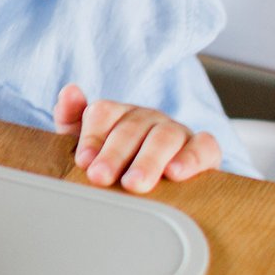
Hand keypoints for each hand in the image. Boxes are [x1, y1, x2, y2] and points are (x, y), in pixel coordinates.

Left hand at [53, 84, 221, 193]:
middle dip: (114, 154)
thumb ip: (72, 118)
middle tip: (100, 177)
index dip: (92, 136)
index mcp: (119, 113)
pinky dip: (191, 158)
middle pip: (132, 128)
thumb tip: (70, 90)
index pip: (103, 113)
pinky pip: (204, 146)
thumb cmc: (118, 163)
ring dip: (148, 160)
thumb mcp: (87, 143)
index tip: (83, 161)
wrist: (164, 184)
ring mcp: (177, 131)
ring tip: (134, 183)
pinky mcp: (204, 149)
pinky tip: (175, 174)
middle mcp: (148, 117)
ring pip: (164, 137)